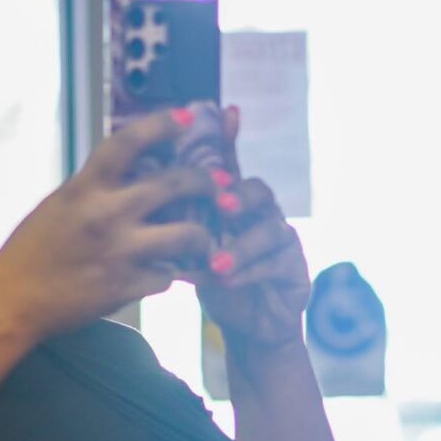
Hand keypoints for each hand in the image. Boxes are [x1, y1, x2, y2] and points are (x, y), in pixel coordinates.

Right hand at [0, 110, 219, 338]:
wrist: (13, 300)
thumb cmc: (33, 249)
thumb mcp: (61, 203)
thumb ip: (97, 187)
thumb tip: (134, 168)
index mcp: (86, 187)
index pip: (129, 141)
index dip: (163, 123)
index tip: (188, 117)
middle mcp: (107, 213)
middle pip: (175, 183)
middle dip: (206, 181)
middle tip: (218, 184)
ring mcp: (120, 252)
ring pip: (188, 234)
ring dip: (202, 236)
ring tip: (202, 238)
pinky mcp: (127, 287)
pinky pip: (170, 277)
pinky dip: (172, 275)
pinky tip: (166, 273)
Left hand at [196, 110, 312, 374]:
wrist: (247, 327)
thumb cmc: (218, 281)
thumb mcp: (190, 246)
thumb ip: (179, 215)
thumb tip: (144, 177)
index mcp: (234, 202)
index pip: (230, 165)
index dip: (230, 138)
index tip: (225, 113)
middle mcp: (261, 214)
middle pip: (258, 190)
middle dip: (240, 195)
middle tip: (221, 206)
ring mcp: (282, 239)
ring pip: (270, 229)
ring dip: (242, 246)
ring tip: (217, 264)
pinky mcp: (295, 267)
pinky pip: (277, 263)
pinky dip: (251, 272)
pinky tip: (229, 282)